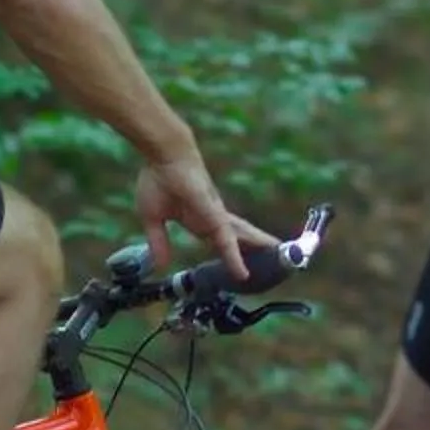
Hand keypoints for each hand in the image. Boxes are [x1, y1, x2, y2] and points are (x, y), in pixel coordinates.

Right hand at [135, 155, 274, 276]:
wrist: (163, 157)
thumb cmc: (158, 180)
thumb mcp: (153, 219)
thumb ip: (159, 241)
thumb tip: (160, 265)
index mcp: (199, 220)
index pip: (220, 242)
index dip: (230, 254)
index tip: (240, 268)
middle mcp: (212, 219)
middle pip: (238, 239)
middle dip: (253, 249)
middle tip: (272, 261)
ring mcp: (215, 216)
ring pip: (240, 239)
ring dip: (257, 249)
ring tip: (277, 256)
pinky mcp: (214, 216)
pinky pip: (226, 242)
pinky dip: (234, 258)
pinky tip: (242, 272)